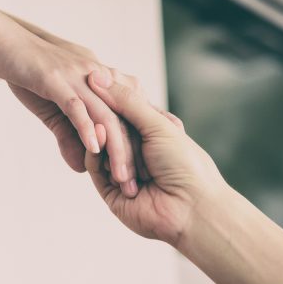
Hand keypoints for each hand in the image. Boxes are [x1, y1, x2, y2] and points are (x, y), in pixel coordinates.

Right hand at [0, 11, 137, 194]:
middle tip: (134, 186)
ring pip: (106, 116)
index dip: (140, 143)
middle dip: (131, 155)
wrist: (1, 40)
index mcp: (102, 80)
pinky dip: (86, 128)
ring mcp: (78, 77)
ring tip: (120, 176)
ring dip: (115, 149)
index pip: (131, 113)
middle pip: (124, 119)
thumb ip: (69, 136)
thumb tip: (81, 167)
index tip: (148, 173)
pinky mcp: (56, 80)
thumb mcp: (54, 107)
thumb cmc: (29, 72)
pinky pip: (77, 107)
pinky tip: (93, 150)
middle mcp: (97, 77)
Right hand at [84, 71, 225, 246]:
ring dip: (102, 137)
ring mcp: (122, 172)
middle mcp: (137, 152)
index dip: (111, 97)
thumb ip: (126, 102)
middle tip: (91, 100)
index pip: (124, 111)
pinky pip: (94, 167)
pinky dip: (95, 154)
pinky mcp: (110, 192)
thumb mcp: (156, 124)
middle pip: (110, 128)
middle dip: (104, 117)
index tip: (93, 79)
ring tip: (101, 127)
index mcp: (153, 134)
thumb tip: (98, 76)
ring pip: (100, 147)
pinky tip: (98, 142)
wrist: (191, 207)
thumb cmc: (185, 163)